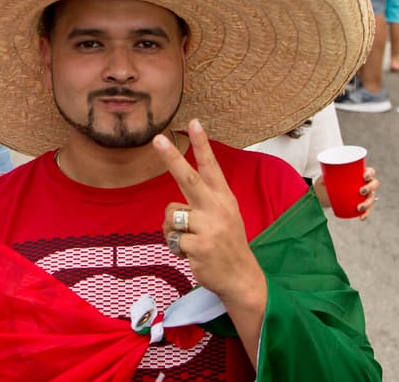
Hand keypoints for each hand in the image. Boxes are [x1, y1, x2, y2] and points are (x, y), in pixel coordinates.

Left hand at [153, 120, 265, 307]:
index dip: (202, 144)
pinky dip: (176, 247)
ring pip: (171, 215)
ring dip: (172, 229)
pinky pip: (172, 239)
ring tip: (190, 239)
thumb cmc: (227, 243)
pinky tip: (191, 253)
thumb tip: (173, 204)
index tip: (194, 122)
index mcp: (224, 198)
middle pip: (188, 178)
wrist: (241, 277)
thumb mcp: (226, 215)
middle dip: (172, 157)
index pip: (211, 166)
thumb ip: (205, 202)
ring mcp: (208, 227)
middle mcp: (217, 208)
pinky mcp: (198, 246)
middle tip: (157, 139)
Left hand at [314, 165, 379, 219]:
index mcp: (361, 173)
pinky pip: (367, 209)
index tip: (364, 177)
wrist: (328, 192)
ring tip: (359, 208)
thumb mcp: (327, 177)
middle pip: (374, 184)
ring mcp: (366, 194)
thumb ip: (326, 178)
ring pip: (372, 197)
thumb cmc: (331, 180)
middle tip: (361, 191)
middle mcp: (366, 183)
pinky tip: (362, 217)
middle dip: (369, 188)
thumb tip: (323, 181)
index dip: (370, 173)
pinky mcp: (362, 204)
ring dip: (368, 203)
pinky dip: (365, 213)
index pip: (370, 171)